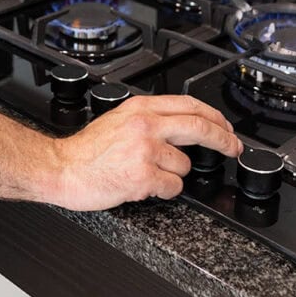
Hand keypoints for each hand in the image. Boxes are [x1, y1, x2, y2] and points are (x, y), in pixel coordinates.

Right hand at [48, 94, 242, 210]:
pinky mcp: (142, 176)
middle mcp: (145, 125)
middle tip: (232, 148)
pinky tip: (145, 186)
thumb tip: (182, 126)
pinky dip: (165, 190)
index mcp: (141, 108)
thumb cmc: (87, 150)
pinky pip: (173, 187)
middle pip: (200, 127)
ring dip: (174, 174)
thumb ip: (149, 118)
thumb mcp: (119, 119)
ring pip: (185, 165)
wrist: (62, 168)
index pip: (190, 106)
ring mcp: (145, 150)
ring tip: (150, 174)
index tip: (226, 129)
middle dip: (223, 140)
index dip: (216, 118)